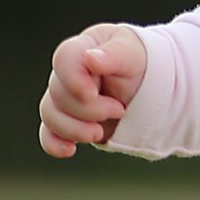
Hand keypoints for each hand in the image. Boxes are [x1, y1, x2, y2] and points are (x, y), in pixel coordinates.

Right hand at [40, 22, 147, 156]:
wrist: (150, 87)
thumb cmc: (140, 63)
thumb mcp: (134, 53)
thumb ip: (114, 54)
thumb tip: (91, 58)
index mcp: (82, 50)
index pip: (64, 59)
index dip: (73, 79)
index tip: (92, 94)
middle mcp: (67, 74)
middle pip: (59, 93)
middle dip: (90, 109)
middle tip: (119, 109)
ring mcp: (66, 99)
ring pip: (50, 115)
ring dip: (76, 128)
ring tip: (101, 131)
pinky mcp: (69, 121)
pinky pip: (48, 134)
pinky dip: (55, 144)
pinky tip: (69, 149)